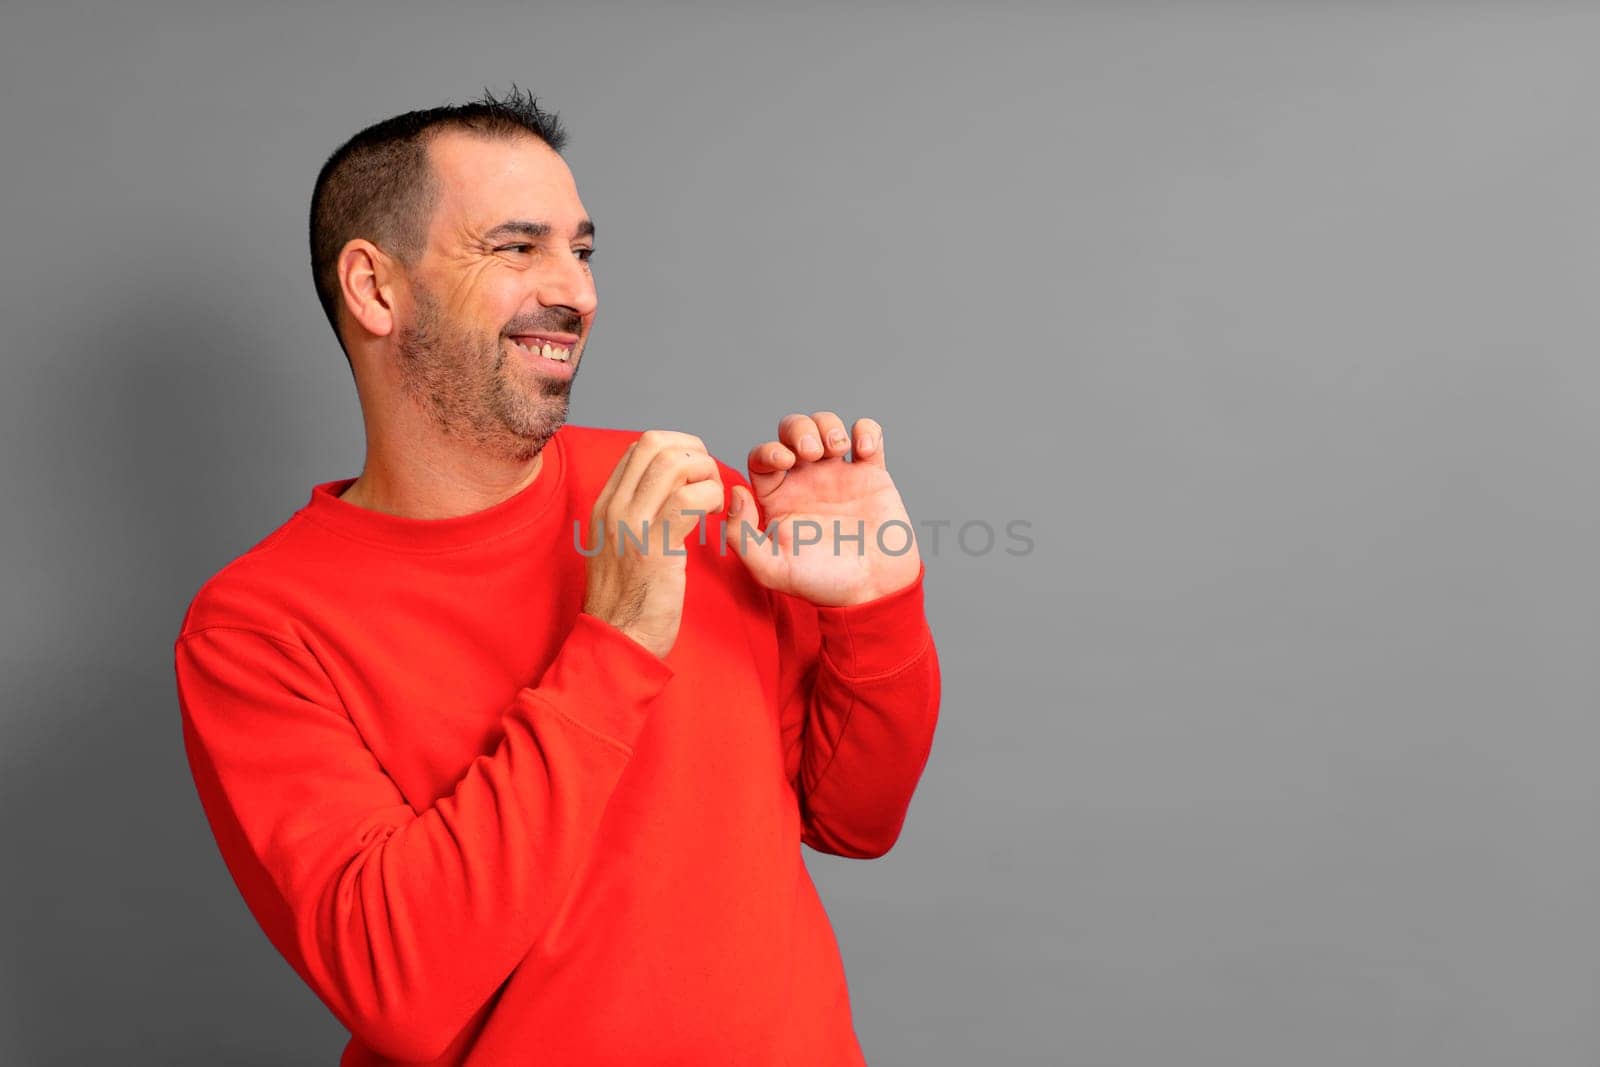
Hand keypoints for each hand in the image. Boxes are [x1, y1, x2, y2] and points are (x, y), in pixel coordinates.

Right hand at [583, 430, 724, 658]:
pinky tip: (715, 515)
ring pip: (673, 464)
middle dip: (694, 451)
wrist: (617, 639)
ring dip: (706, 473)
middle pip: (655, 443)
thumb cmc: (627, 600)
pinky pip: (689, 499)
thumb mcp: (617, 546)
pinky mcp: (655, 546)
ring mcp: (631, 525)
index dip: (677, 447)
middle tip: (710, 480)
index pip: (640, 446)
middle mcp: (613, 507)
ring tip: (715, 498)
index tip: (696, 473)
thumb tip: (668, 490)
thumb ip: (634, 515)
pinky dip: (711, 497)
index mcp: (605, 504)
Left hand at [723, 411, 920, 606]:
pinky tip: (865, 450)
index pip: (762, 456)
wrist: (873, 592)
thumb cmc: (822, 585)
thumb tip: (736, 492)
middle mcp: (806, 482)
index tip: (785, 460)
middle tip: (812, 451)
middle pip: (792, 430)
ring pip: (826, 426)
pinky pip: (868, 435)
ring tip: (839, 449)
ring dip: (829, 426)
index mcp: (778, 498)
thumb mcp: (771, 569)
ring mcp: (840, 475)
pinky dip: (866, 431)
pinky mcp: (873, 475)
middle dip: (800, 429)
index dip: (769, 449)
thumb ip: (742, 536)